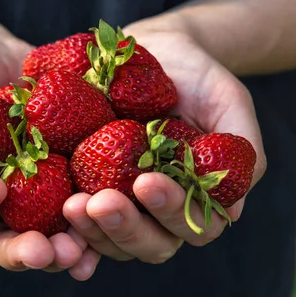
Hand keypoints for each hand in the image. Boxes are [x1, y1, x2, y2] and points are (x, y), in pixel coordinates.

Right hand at [0, 37, 99, 279]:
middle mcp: (0, 208)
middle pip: (10, 243)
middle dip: (27, 251)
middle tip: (47, 250)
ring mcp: (39, 196)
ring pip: (52, 235)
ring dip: (66, 248)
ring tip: (80, 248)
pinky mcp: (71, 178)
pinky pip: (85, 207)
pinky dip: (98, 221)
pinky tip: (113, 221)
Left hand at [63, 27, 266, 262]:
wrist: (153, 52)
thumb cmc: (197, 78)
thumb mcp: (229, 101)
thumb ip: (241, 149)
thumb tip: (234, 209)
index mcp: (194, 197)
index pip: (192, 225)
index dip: (171, 211)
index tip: (147, 182)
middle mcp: (157, 211)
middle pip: (148, 244)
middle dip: (125, 227)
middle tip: (100, 203)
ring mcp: (120, 202)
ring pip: (109, 239)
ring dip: (91, 231)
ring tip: (72, 204)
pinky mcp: (85, 188)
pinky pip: (75, 219)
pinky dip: (65, 228)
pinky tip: (54, 219)